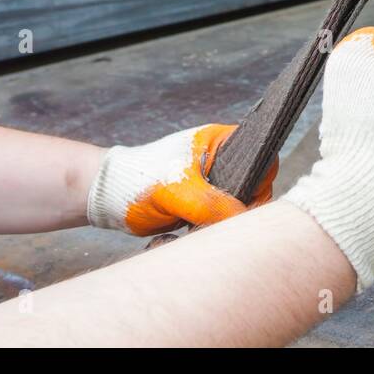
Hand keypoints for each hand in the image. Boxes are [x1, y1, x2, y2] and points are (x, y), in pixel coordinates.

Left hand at [87, 124, 276, 235]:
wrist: (108, 198)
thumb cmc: (140, 180)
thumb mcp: (179, 190)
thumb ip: (214, 204)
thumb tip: (243, 220)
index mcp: (223, 141)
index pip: (265, 163)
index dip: (260, 185)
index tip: (239, 204)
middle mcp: (223, 161)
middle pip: (254, 191)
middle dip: (234, 212)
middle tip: (210, 219)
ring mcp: (213, 185)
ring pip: (237, 211)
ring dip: (219, 225)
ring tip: (191, 225)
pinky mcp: (203, 205)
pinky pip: (219, 223)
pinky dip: (207, 232)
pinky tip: (184, 231)